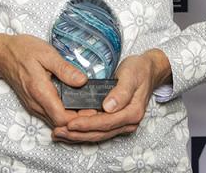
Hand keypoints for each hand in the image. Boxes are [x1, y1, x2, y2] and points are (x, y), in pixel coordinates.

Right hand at [0, 32, 87, 128]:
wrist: (0, 54)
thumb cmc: (22, 50)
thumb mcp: (46, 54)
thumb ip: (65, 69)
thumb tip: (83, 81)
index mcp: (40, 92)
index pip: (62, 119)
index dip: (80, 119)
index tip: (95, 110)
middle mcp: (36, 104)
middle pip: (61, 124)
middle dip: (80, 121)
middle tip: (98, 109)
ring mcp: (34, 106)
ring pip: (56, 122)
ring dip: (73, 119)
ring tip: (90, 107)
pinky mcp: (33, 104)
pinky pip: (51, 115)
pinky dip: (65, 114)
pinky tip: (76, 104)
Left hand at [51, 49, 170, 143]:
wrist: (147, 70)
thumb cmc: (138, 71)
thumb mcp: (131, 76)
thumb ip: (121, 92)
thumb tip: (109, 107)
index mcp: (132, 113)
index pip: (106, 122)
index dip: (87, 124)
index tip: (70, 123)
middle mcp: (127, 122)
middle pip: (100, 133)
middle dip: (78, 134)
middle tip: (58, 131)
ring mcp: (122, 123)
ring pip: (98, 134)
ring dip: (78, 135)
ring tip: (59, 133)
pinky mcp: (115, 120)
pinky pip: (98, 129)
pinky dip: (83, 130)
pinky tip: (69, 129)